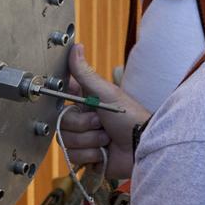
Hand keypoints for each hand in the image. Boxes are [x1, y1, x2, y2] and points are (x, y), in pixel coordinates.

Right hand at [57, 43, 150, 178]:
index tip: (77, 103)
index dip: (64, 101)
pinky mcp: (86, 157)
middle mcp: (82, 120)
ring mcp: (84, 139)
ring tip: (106, 139)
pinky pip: (74, 157)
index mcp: (85, 102)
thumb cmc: (130, 116)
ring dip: (89, 141)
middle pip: (62, 123)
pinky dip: (91, 155)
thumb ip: (85, 73)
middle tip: (101, 123)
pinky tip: (104, 152)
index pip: (63, 98)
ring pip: (67, 141)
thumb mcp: (106, 92)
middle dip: (83, 125)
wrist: (141, 146)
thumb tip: (76, 47)